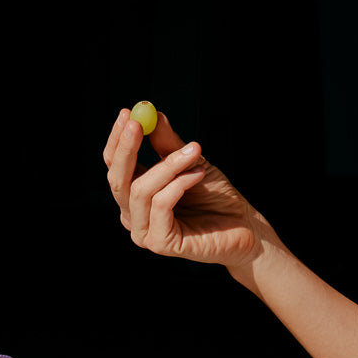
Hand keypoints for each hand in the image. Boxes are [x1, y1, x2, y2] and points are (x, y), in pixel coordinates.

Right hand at [103, 107, 267, 268]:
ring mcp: (144, 232)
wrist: (243, 226)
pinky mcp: (160, 243)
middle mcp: (133, 215)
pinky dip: (179, 184)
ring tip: (195, 152)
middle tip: (138, 124)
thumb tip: (152, 115)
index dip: (117, 141)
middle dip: (127, 149)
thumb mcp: (191, 162)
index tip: (126, 114)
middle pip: (117, 180)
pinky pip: (160, 205)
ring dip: (167, 165)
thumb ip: (169, 144)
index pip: (114, 167)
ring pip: (140, 191)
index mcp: (135, 195)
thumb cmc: (215, 196)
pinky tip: (199, 174)